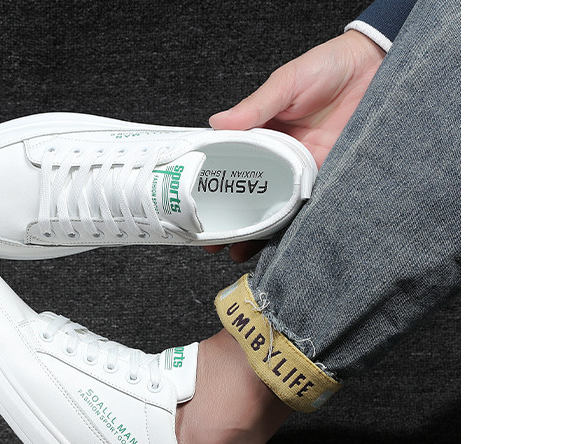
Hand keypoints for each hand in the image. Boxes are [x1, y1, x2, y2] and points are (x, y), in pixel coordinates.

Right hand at [205, 30, 385, 261]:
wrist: (376, 67)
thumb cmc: (329, 66)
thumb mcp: (286, 83)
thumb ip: (255, 106)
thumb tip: (217, 122)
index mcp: (263, 133)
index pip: (231, 163)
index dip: (212, 186)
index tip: (193, 206)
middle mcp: (280, 157)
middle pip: (249, 194)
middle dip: (230, 220)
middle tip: (212, 242)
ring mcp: (303, 171)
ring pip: (275, 207)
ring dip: (257, 232)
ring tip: (237, 251)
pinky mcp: (327, 178)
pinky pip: (308, 207)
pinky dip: (294, 226)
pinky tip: (276, 244)